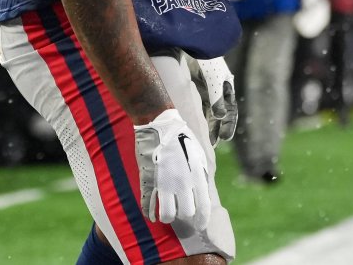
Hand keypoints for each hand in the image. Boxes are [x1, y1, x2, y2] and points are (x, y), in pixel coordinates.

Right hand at [133, 109, 211, 228]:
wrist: (162, 126)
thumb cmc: (183, 140)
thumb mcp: (199, 157)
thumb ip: (201, 176)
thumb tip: (204, 193)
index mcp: (197, 176)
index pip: (203, 207)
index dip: (202, 220)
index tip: (200, 226)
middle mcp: (182, 183)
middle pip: (185, 214)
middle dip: (184, 216)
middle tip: (181, 212)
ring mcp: (164, 183)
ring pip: (167, 215)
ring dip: (167, 216)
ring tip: (167, 213)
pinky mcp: (149, 181)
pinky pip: (148, 205)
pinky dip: (149, 213)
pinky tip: (151, 215)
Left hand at [188, 57, 237, 144]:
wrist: (190, 42)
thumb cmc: (206, 60)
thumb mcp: (213, 80)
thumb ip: (217, 98)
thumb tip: (220, 117)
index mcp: (226, 87)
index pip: (230, 110)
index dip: (228, 124)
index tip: (224, 138)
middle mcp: (216, 90)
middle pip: (218, 113)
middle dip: (215, 128)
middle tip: (211, 145)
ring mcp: (202, 89)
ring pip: (205, 111)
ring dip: (204, 124)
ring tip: (200, 139)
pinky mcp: (190, 87)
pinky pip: (194, 105)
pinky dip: (193, 116)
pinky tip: (189, 125)